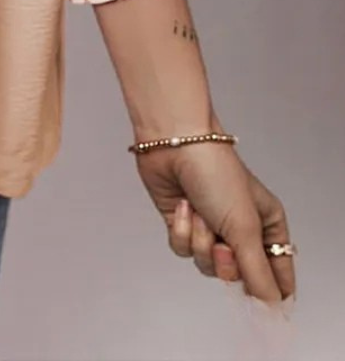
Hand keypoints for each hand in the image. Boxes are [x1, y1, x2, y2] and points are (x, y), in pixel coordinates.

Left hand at [135, 139, 295, 303]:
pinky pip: (183, 250)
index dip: (268, 292)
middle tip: (222, 243)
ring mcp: (211, 227)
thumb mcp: (245, 228)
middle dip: (225, 262)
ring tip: (200, 213)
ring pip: (207, 265)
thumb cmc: (217, 175)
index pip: (277, 275)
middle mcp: (241, 230)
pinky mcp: (182, 224)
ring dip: (200, 241)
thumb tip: (271, 307)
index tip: (256, 300)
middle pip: (237, 276)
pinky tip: (183, 206)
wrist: (174, 145)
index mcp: (268, 227)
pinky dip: (181, 230)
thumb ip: (257, 273)